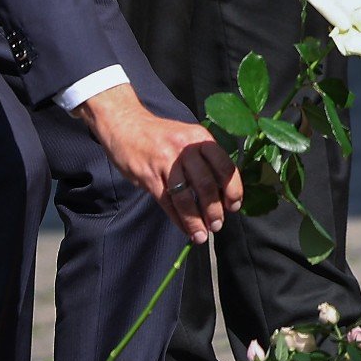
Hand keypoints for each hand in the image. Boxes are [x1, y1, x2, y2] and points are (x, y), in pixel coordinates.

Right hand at [73, 85, 242, 244]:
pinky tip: (185, 229)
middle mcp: (185, 149)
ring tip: (202, 235)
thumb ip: (204, 158)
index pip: (225, 167)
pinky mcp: (149, 176)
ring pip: (186, 198)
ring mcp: (166, 162)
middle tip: (217, 225)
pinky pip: (167, 202)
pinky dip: (178, 219)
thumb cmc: (162, 136)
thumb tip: (222, 191)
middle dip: (214, 210)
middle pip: (206, 185)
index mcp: (200, 138)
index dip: (233, 190)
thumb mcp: (188, 137)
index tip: (234, 206)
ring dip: (196, 221)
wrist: (126, 125)